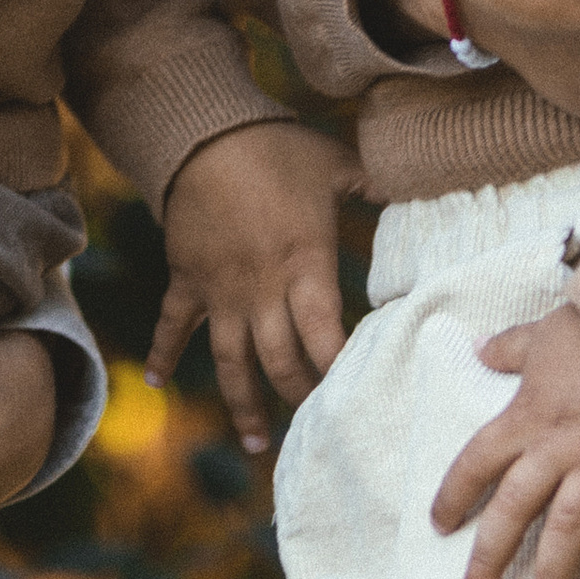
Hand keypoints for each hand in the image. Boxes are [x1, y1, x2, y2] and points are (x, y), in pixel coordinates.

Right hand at [150, 122, 357, 452]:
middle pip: (280, 363)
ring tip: (257, 444)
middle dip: (300, 397)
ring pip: (231, 362)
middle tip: (317, 424)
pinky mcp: (187, 279)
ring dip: (243, 405)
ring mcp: (221, 291)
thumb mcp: (335, 164)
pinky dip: (161, 354)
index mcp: (304, 266)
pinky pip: (171, 325)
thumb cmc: (277, 148)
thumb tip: (423, 184)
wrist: (205, 134)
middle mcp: (262, 291)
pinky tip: (156, 382)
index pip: (326, 336)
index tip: (358, 393)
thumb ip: (377, 184)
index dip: (340, 370)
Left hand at [430, 303, 579, 578]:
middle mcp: (560, 443)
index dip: (456, 496)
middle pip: (516, 508)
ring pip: (571, 525)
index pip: (479, 461)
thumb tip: (478, 349)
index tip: (440, 527)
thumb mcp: (540, 333)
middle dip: (491, 557)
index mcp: (528, 412)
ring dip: (554, 572)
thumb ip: (508, 348)